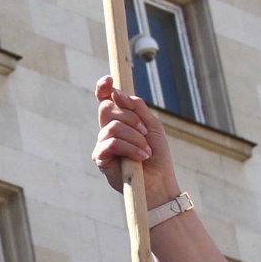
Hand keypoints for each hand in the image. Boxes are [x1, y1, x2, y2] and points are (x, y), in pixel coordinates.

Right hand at [93, 78, 180, 205]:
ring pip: (112, 126)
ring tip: (146, 150)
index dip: (103, 87)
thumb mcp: (152, 125)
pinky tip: (141, 157)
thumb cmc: (157, 155)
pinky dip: (130, 148)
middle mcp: (107, 129)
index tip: (109, 80)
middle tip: (145, 132)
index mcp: (119, 120)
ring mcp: (102, 143)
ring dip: (134, 136)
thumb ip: (137, 107)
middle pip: (107, 108)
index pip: (105, 99)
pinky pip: (111, 143)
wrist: (159, 182)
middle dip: (130, 117)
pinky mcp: (100, 158)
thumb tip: (116, 93)